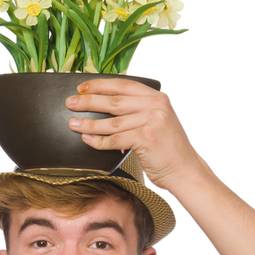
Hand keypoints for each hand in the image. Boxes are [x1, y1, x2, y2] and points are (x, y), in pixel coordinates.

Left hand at [65, 78, 205, 191]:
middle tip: (70, 103)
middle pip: (113, 101)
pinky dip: (98, 141)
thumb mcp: (157, 121)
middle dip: (88, 102)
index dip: (100, 85)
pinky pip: (115, 139)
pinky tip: (87, 140)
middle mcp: (156, 106)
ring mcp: (152, 121)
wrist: (184, 170)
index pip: (123, 85)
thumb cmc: (167, 148)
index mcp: (157, 97)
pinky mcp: (146, 138)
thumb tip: (103, 104)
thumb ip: (138, 110)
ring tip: (73, 124)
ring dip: (89, 123)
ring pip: (111, 121)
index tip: (81, 88)